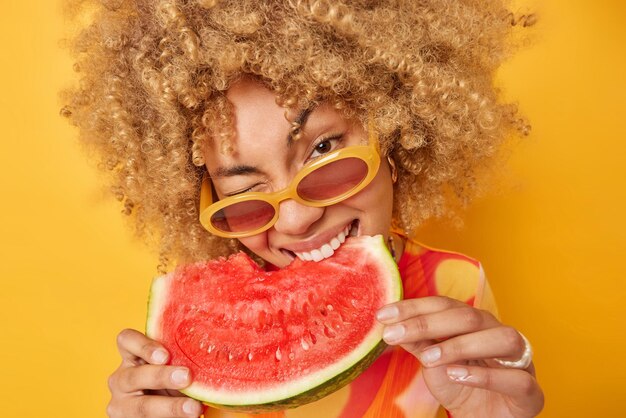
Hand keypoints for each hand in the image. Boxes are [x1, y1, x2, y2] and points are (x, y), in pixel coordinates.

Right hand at [106, 329, 203, 417]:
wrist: (162, 409)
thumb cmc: (170, 380)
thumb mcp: (172, 365)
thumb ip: (180, 357)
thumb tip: (214, 349)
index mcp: (131, 356)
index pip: (126, 340)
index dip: (143, 346)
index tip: (165, 355)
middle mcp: (121, 378)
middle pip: (134, 375)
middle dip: (161, 376)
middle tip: (187, 377)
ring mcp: (122, 404)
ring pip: (141, 406)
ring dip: (170, 407)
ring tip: (194, 408)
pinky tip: (190, 416)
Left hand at [377, 297, 543, 417]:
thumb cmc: (462, 385)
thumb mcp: (433, 363)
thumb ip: (418, 342)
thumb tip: (388, 323)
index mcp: (475, 323)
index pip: (444, 304)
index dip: (413, 307)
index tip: (383, 315)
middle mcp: (497, 333)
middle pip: (468, 316)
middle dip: (427, 323)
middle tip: (394, 334)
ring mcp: (519, 360)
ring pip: (501, 338)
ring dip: (461, 344)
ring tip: (428, 357)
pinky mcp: (530, 392)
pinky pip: (517, 379)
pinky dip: (487, 376)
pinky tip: (457, 375)